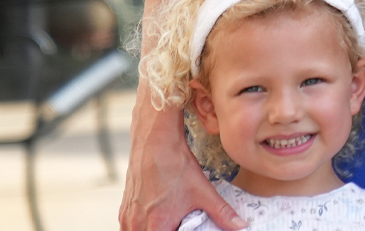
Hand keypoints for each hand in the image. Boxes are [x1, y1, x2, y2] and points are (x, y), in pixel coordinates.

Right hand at [121, 98, 244, 230]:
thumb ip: (222, 213)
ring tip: (167, 224)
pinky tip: (153, 220)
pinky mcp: (124, 208)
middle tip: (178, 226)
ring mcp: (128, 216)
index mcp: (158, 224)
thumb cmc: (176, 166)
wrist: (155, 142)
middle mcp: (138, 223)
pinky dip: (139, 228)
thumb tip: (241, 225)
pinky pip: (127, 227)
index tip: (185, 230)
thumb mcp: (204, 191)